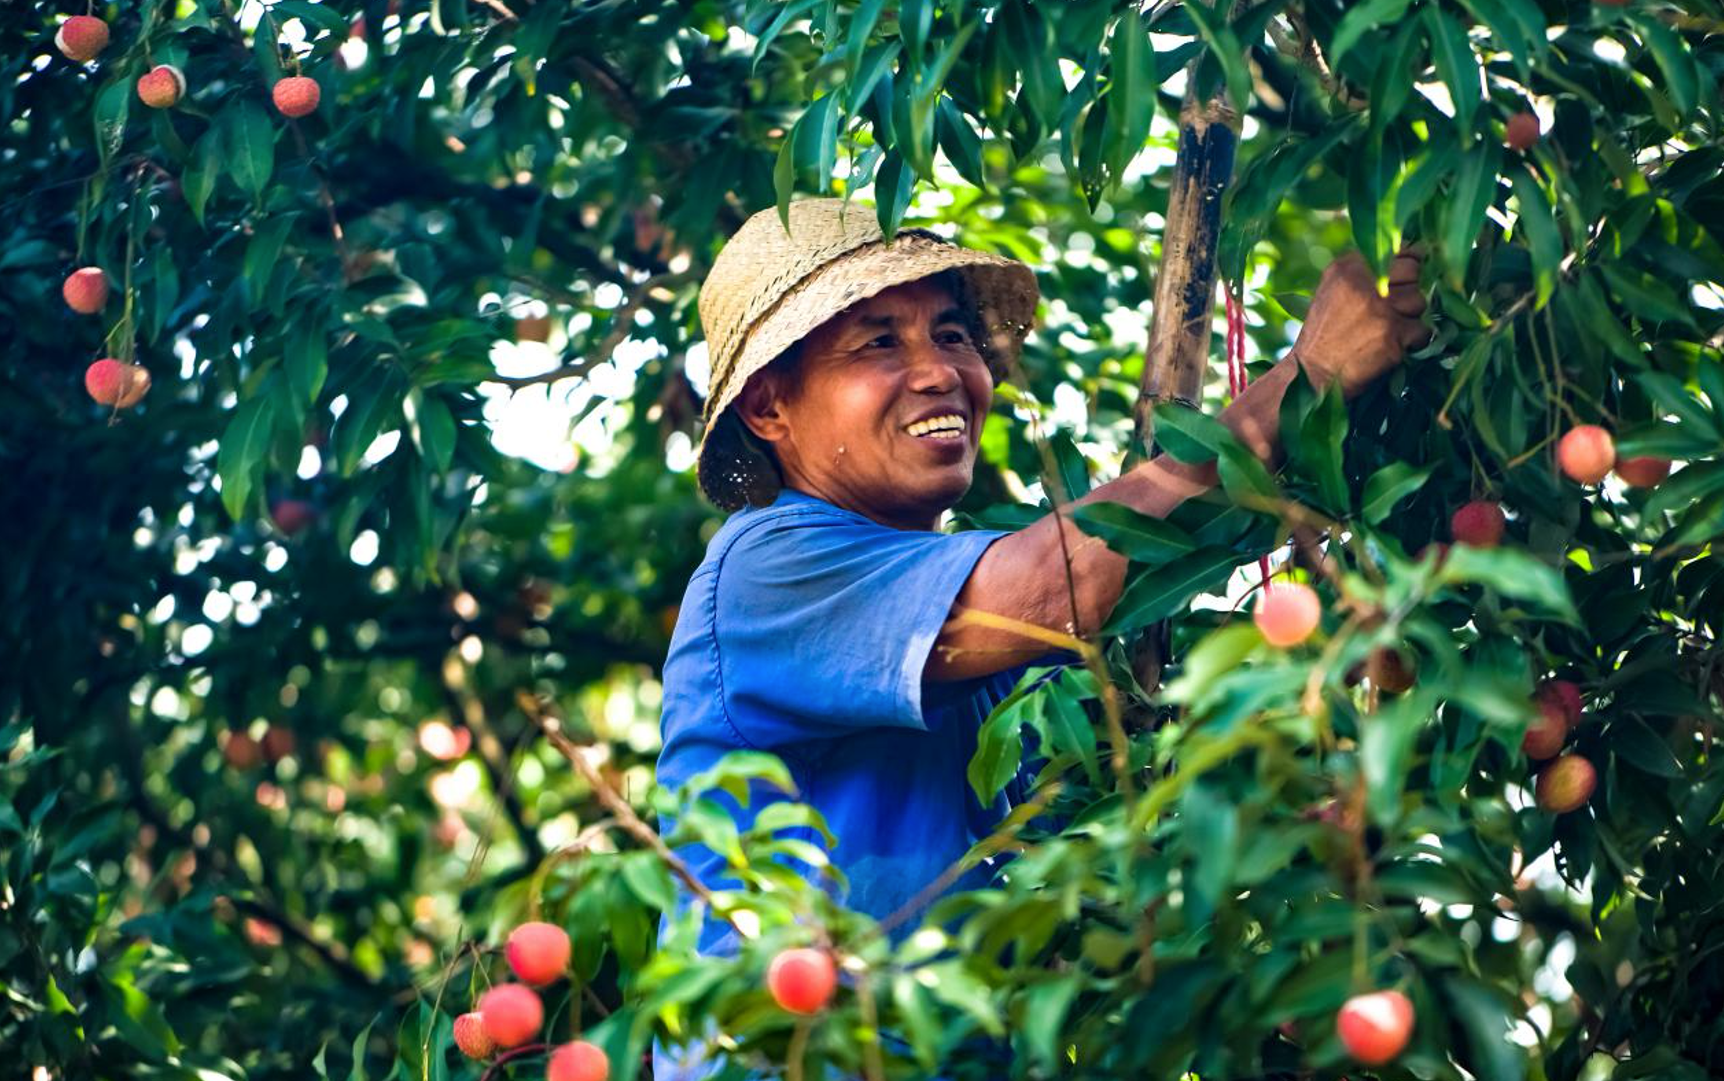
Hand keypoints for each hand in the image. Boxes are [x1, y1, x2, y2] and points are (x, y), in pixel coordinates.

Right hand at [1290, 250, 1430, 397]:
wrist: (1314, 373)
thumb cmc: (1325, 333)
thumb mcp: (1332, 290)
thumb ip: (1362, 270)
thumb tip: (1406, 255)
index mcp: (1348, 267)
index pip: (1396, 250)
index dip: (1408, 261)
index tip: (1406, 274)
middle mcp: (1365, 282)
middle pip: (1412, 272)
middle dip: (1409, 289)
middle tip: (1395, 307)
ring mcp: (1382, 308)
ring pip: (1419, 302)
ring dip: (1409, 317)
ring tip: (1386, 330)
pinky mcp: (1394, 333)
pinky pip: (1423, 330)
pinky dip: (1413, 341)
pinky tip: (1393, 346)